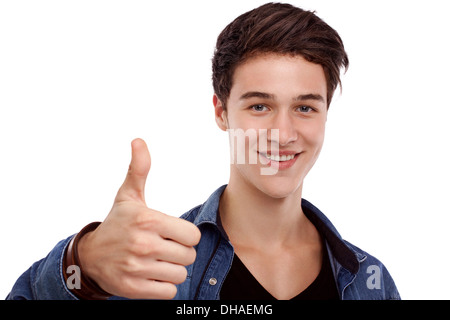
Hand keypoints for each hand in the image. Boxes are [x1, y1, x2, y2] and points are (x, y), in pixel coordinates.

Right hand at [77, 138, 200, 298]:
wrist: (90, 256)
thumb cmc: (117, 223)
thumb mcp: (128, 195)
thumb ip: (139, 169)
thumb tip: (138, 140)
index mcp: (148, 219)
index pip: (193, 235)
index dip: (185, 235)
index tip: (172, 233)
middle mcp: (143, 244)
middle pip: (189, 256)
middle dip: (179, 252)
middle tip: (163, 247)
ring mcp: (137, 268)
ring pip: (180, 275)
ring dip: (172, 270)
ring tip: (157, 261)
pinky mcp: (133, 289)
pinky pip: (168, 292)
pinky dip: (163, 287)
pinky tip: (151, 275)